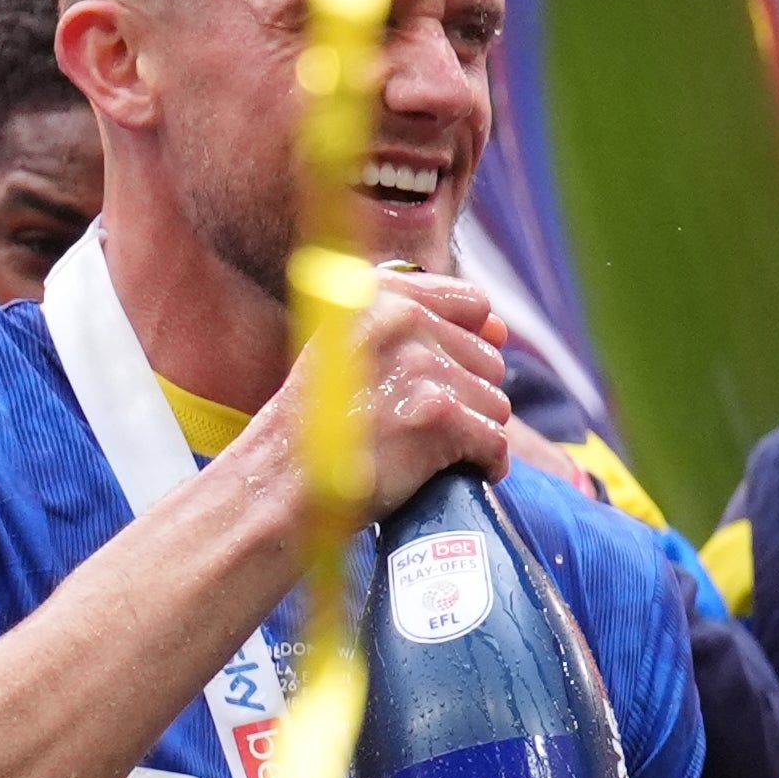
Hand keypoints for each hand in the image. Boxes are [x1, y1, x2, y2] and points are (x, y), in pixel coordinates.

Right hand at [239, 268, 510, 515]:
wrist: (278, 483)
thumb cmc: (320, 424)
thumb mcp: (352, 351)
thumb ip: (425, 328)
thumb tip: (501, 329)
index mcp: (381, 294)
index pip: (475, 305)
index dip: (465, 347)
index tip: (433, 378)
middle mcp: (403, 318)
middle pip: (490, 361)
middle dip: (464, 398)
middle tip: (409, 423)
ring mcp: (421, 366)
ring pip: (496, 405)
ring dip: (468, 434)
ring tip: (415, 447)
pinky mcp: (438, 415)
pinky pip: (496, 445)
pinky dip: (482, 466)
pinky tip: (445, 473)